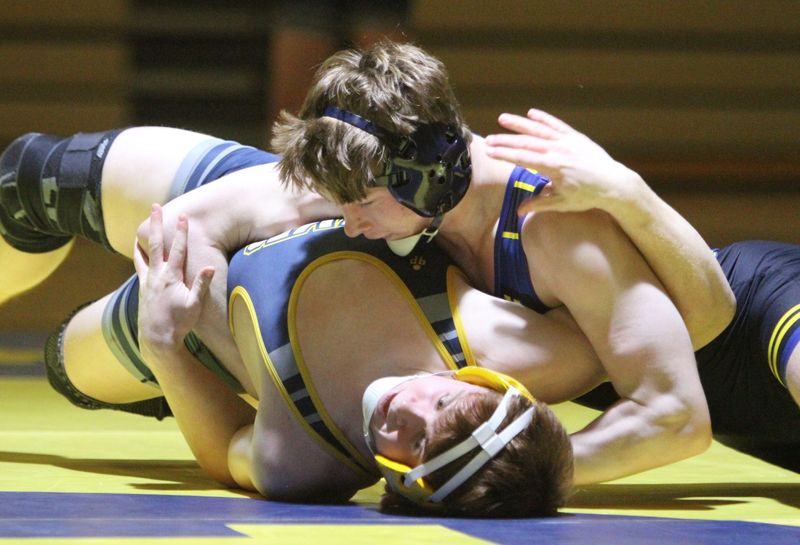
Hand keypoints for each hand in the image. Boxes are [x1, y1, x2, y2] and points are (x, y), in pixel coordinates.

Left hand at [133, 204, 214, 353]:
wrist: (157, 338)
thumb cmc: (180, 322)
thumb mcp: (195, 305)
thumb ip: (201, 284)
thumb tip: (210, 266)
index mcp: (171, 277)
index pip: (178, 249)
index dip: (181, 232)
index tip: (184, 216)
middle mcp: (157, 275)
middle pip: (156, 244)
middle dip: (156, 224)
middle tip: (155, 207)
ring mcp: (147, 281)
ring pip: (144, 253)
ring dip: (144, 238)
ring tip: (141, 226)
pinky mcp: (143, 288)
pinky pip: (139, 266)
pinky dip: (138, 255)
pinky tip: (138, 250)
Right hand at [485, 109, 644, 215]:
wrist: (613, 184)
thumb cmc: (587, 196)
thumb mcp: (561, 203)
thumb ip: (539, 203)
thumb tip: (518, 211)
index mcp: (552, 167)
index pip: (523, 158)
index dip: (504, 155)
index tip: (489, 152)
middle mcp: (558, 151)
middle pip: (526, 143)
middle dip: (505, 141)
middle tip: (488, 139)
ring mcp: (567, 142)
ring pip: (539, 130)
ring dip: (520, 124)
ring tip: (503, 118)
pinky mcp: (576, 137)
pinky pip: (557, 125)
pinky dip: (544, 119)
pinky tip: (532, 113)